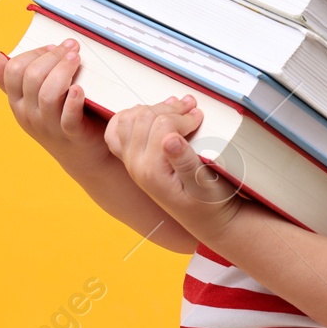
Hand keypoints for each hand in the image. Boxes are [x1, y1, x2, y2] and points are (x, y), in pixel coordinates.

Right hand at [0, 40, 110, 174]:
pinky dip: (73, 101)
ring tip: (76, 58)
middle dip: (52, 56)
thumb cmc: (58, 119)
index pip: (13, 70)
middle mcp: (29, 114)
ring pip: (48, 94)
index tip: (53, 46)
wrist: (82, 156)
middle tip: (71, 46)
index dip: (34, 53)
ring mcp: (49, 126)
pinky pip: (68, 117)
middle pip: (31, 78)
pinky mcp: (71, 134)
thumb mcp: (32, 99)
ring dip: (63, 70)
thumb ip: (14, 78)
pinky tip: (79, 88)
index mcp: (17, 101)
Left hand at [103, 96, 245, 242]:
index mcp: (152, 171)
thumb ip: (186, 162)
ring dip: (154, 107)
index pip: (162, 124)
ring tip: (177, 107)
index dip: (183, 116)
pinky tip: (151, 114)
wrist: (205, 220)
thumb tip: (171, 139)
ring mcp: (131, 162)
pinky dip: (132, 116)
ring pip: (129, 118)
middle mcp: (136, 166)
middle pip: (145, 117)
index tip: (199, 117)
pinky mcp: (132, 159)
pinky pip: (117, 130)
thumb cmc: (209, 203)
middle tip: (192, 108)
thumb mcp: (205, 186)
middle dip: (171, 109)